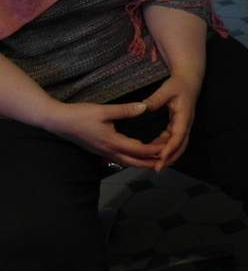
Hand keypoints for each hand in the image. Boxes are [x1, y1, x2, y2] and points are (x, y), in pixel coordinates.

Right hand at [41, 101, 165, 168]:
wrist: (57, 121)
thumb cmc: (79, 115)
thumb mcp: (103, 110)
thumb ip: (125, 110)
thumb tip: (144, 107)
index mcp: (112, 142)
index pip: (139, 150)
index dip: (154, 150)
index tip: (168, 148)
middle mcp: (109, 151)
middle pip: (135, 162)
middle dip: (151, 163)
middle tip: (166, 162)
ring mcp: (103, 152)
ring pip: (127, 162)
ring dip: (142, 162)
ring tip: (156, 161)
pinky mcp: (99, 151)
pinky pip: (120, 159)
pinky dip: (132, 159)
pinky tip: (137, 155)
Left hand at [141, 73, 201, 169]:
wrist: (189, 81)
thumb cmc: (178, 84)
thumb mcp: (167, 88)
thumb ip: (156, 98)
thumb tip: (144, 107)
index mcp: (184, 116)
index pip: (178, 135)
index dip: (170, 147)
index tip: (161, 157)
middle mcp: (186, 124)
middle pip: (180, 145)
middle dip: (170, 157)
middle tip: (157, 168)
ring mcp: (183, 126)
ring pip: (178, 145)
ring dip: (168, 155)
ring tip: (155, 164)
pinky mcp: (179, 125)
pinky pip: (174, 140)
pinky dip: (166, 147)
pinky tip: (155, 152)